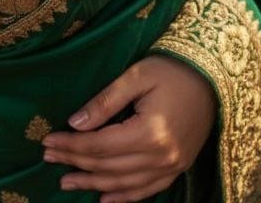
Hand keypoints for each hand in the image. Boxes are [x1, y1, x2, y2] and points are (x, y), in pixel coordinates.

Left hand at [42, 55, 216, 202]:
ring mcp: (172, 166)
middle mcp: (161, 156)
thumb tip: (74, 123)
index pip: (100, 145)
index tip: (48, 141)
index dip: (71, 145)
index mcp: (149, 132)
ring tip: (67, 182)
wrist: (213, 79)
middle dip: (75, 162)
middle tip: (48, 158)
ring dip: (93, 184)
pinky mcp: (178, 168)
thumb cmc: (172, 71)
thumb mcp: (136, 76)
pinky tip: (104, 199)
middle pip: (108, 166)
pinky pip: (147, 190)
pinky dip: (124, 197)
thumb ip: (105, 102)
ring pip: (124, 184)